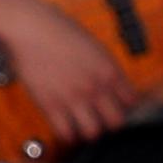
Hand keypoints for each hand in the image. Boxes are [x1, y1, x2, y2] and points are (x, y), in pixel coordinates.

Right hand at [0, 0, 135, 139]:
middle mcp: (96, 86)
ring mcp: (74, 97)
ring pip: (93, 133)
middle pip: (116, 121)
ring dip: (89, 132)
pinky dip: (67, 135)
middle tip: (100, 120)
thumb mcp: (94, 48)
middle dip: (110, 123)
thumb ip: (104, 68)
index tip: (116, 108)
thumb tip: (112, 86)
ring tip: (82, 126)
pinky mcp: (50, 104)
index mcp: (110, 70)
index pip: (132, 101)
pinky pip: (65, 133)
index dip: (125, 107)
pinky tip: (65, 128)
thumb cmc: (59, 32)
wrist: (30, 27)